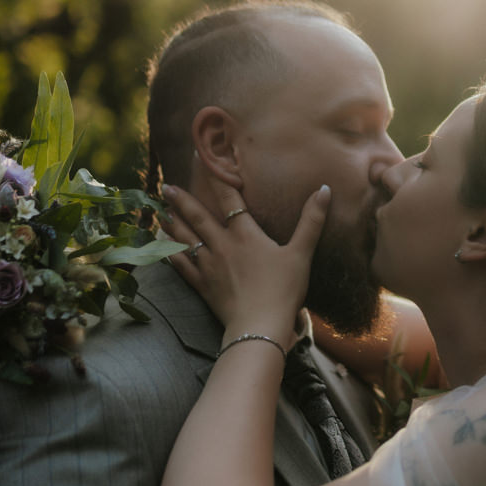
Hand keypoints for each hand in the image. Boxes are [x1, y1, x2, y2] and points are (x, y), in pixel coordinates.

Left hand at [161, 182, 329, 344]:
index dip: (217, 177)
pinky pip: (182, 267)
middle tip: (166, 187)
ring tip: (161, 213)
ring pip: (185, 240)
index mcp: (246, 234)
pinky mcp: (203, 286)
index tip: (203, 159)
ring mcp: (209, 266)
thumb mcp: (302, 253)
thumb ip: (312, 221)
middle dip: (181, 200)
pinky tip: (164, 250)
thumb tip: (325, 190)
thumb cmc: (283, 290)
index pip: (229, 198)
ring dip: (172, 225)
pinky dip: (171, 256)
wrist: (259, 326)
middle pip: (198, 217)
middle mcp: (222, 246)